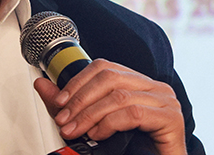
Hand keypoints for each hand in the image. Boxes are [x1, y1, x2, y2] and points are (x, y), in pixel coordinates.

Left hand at [34, 59, 186, 154]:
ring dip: (90, 114)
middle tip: (64, 119)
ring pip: (119, 96)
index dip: (78, 81)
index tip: (60, 101)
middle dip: (81, 98)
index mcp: (138, 83)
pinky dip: (110, 123)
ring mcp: (166, 101)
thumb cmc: (134, 150)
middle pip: (110, 77)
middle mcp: (154, 87)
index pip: (105, 67)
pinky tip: (98, 135)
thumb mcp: (95, 124)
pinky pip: (134, 113)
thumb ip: (72, 105)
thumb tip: (42, 85)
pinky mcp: (171, 119)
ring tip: (76, 130)